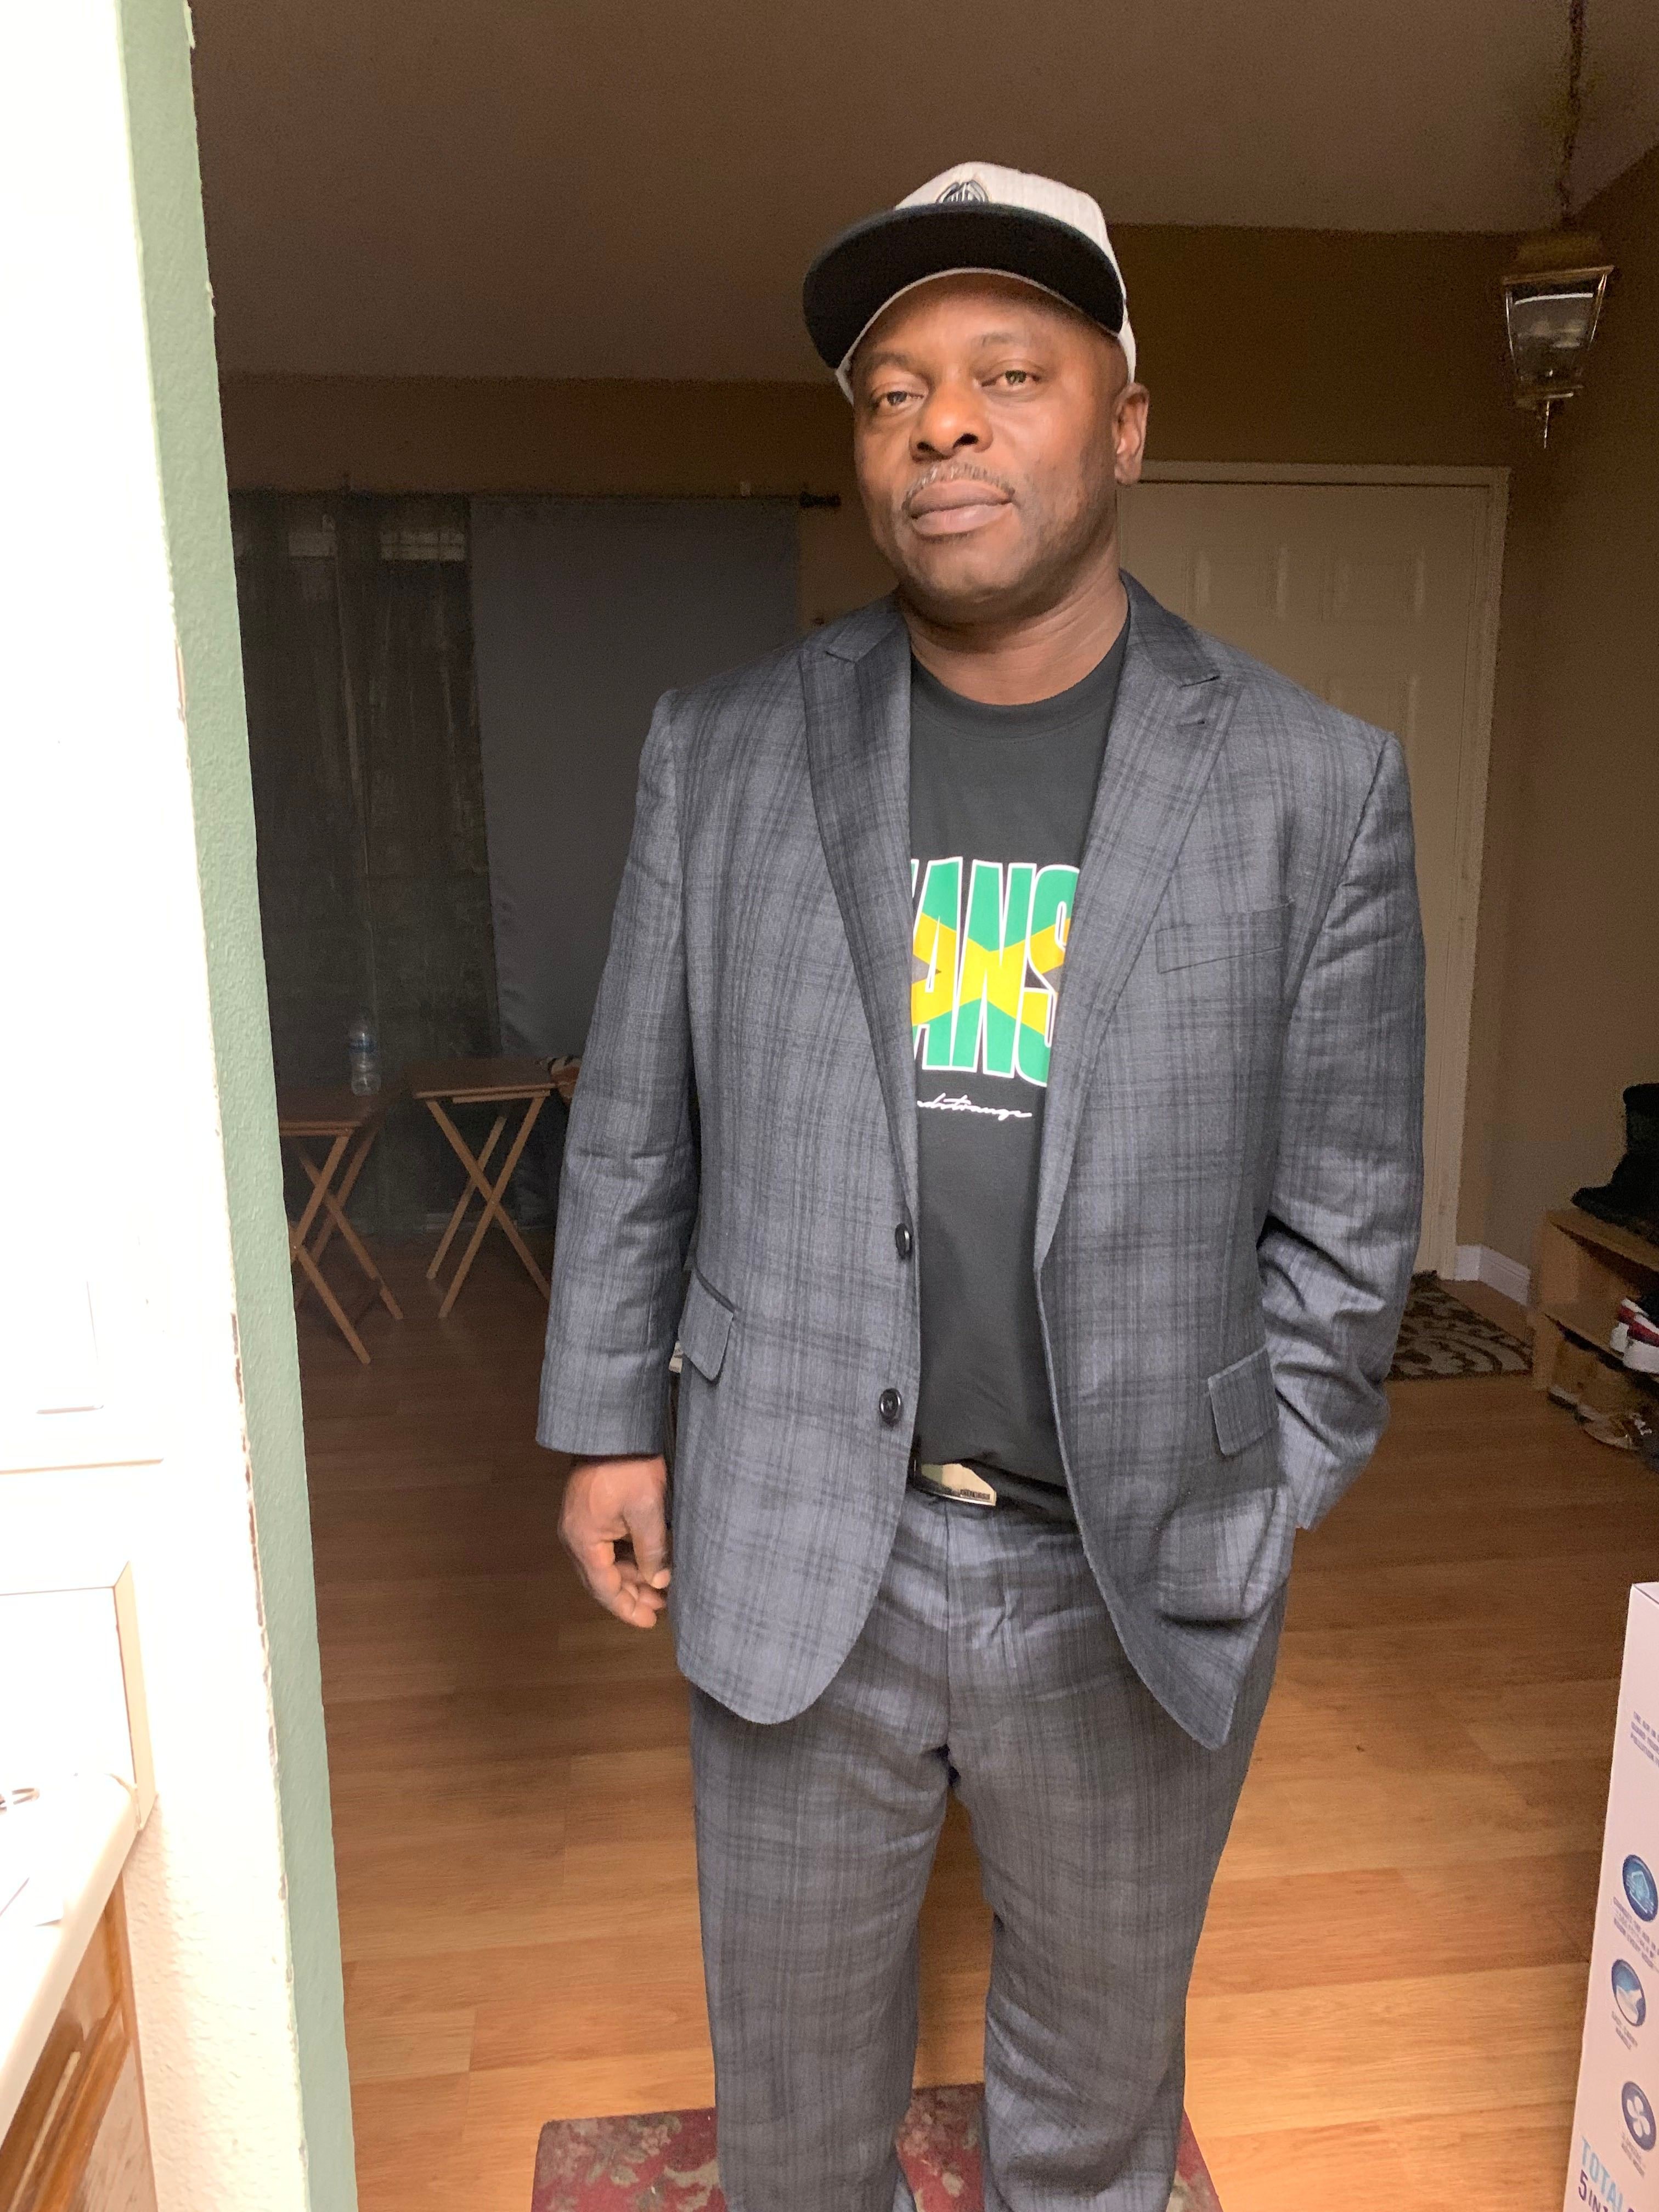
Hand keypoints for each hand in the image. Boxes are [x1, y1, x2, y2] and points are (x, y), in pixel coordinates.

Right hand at [560, 1455, 671, 1628]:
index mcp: (584, 1541)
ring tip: (660, 1587)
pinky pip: (606, 1545)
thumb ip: (652, 1551)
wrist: (612, 1427)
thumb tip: (659, 1582)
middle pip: (602, 1578)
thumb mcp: (647, 1511)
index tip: (650, 1622)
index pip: (605, 1588)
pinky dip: (627, 1557)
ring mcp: (581, 1523)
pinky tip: (649, 1561)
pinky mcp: (590, 1511)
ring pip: (605, 1562)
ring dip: (631, 1575)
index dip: (627, 1608)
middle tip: (661, 1607)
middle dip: (631, 1594)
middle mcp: (576, 1537)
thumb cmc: (630, 1468)